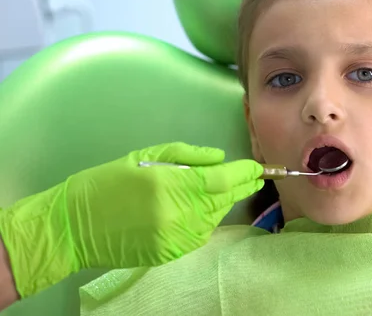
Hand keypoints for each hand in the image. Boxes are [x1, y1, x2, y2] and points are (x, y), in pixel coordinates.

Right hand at [0, 142, 263, 297]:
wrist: (75, 225)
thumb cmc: (108, 182)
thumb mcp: (145, 155)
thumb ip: (187, 156)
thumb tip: (220, 158)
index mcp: (171, 185)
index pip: (221, 179)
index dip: (244, 173)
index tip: (259, 168)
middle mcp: (179, 214)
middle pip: (223, 200)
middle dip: (241, 187)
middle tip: (256, 177)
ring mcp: (177, 237)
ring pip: (215, 217)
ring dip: (225, 203)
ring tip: (230, 189)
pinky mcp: (172, 253)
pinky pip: (201, 234)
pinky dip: (208, 220)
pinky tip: (206, 209)